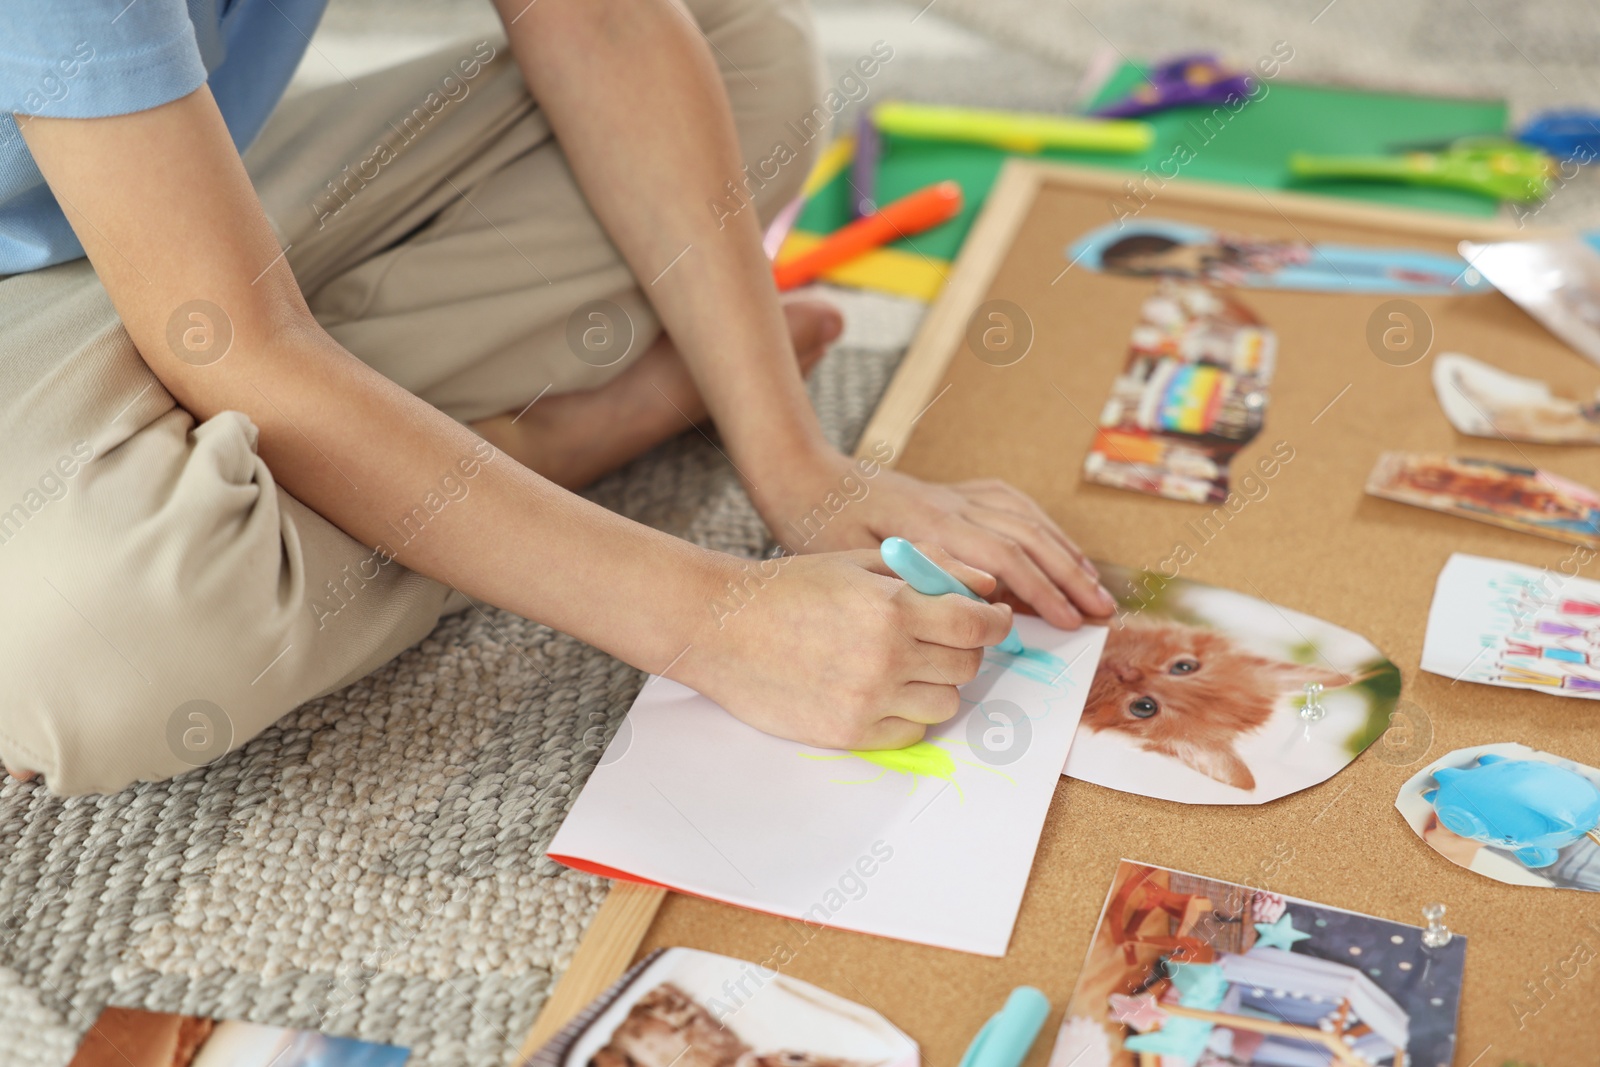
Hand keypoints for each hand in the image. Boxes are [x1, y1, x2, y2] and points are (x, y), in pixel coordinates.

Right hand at [677, 545, 1013, 749]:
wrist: (720, 628)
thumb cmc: (787, 588)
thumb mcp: (857, 562)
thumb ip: (927, 569)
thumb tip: (984, 585)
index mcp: (892, 607)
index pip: (977, 623)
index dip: (995, 620)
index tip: (993, 618)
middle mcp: (887, 658)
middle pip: (967, 664)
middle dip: (967, 648)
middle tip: (949, 637)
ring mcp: (868, 700)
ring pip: (945, 703)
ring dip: (940, 683)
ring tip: (913, 664)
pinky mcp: (849, 733)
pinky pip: (910, 732)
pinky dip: (911, 714)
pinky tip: (889, 691)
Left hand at [756, 451, 1115, 629]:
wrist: (801, 474)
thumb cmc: (818, 525)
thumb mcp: (854, 560)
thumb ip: (916, 574)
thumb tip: (978, 593)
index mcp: (931, 524)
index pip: (1005, 561)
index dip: (1043, 593)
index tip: (1070, 622)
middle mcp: (951, 504)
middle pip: (1028, 539)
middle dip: (1070, 577)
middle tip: (1102, 613)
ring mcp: (953, 494)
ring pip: (1025, 518)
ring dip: (1064, 552)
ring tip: (1093, 584)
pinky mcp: (949, 492)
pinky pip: (1009, 502)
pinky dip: (1040, 523)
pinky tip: (1054, 543)